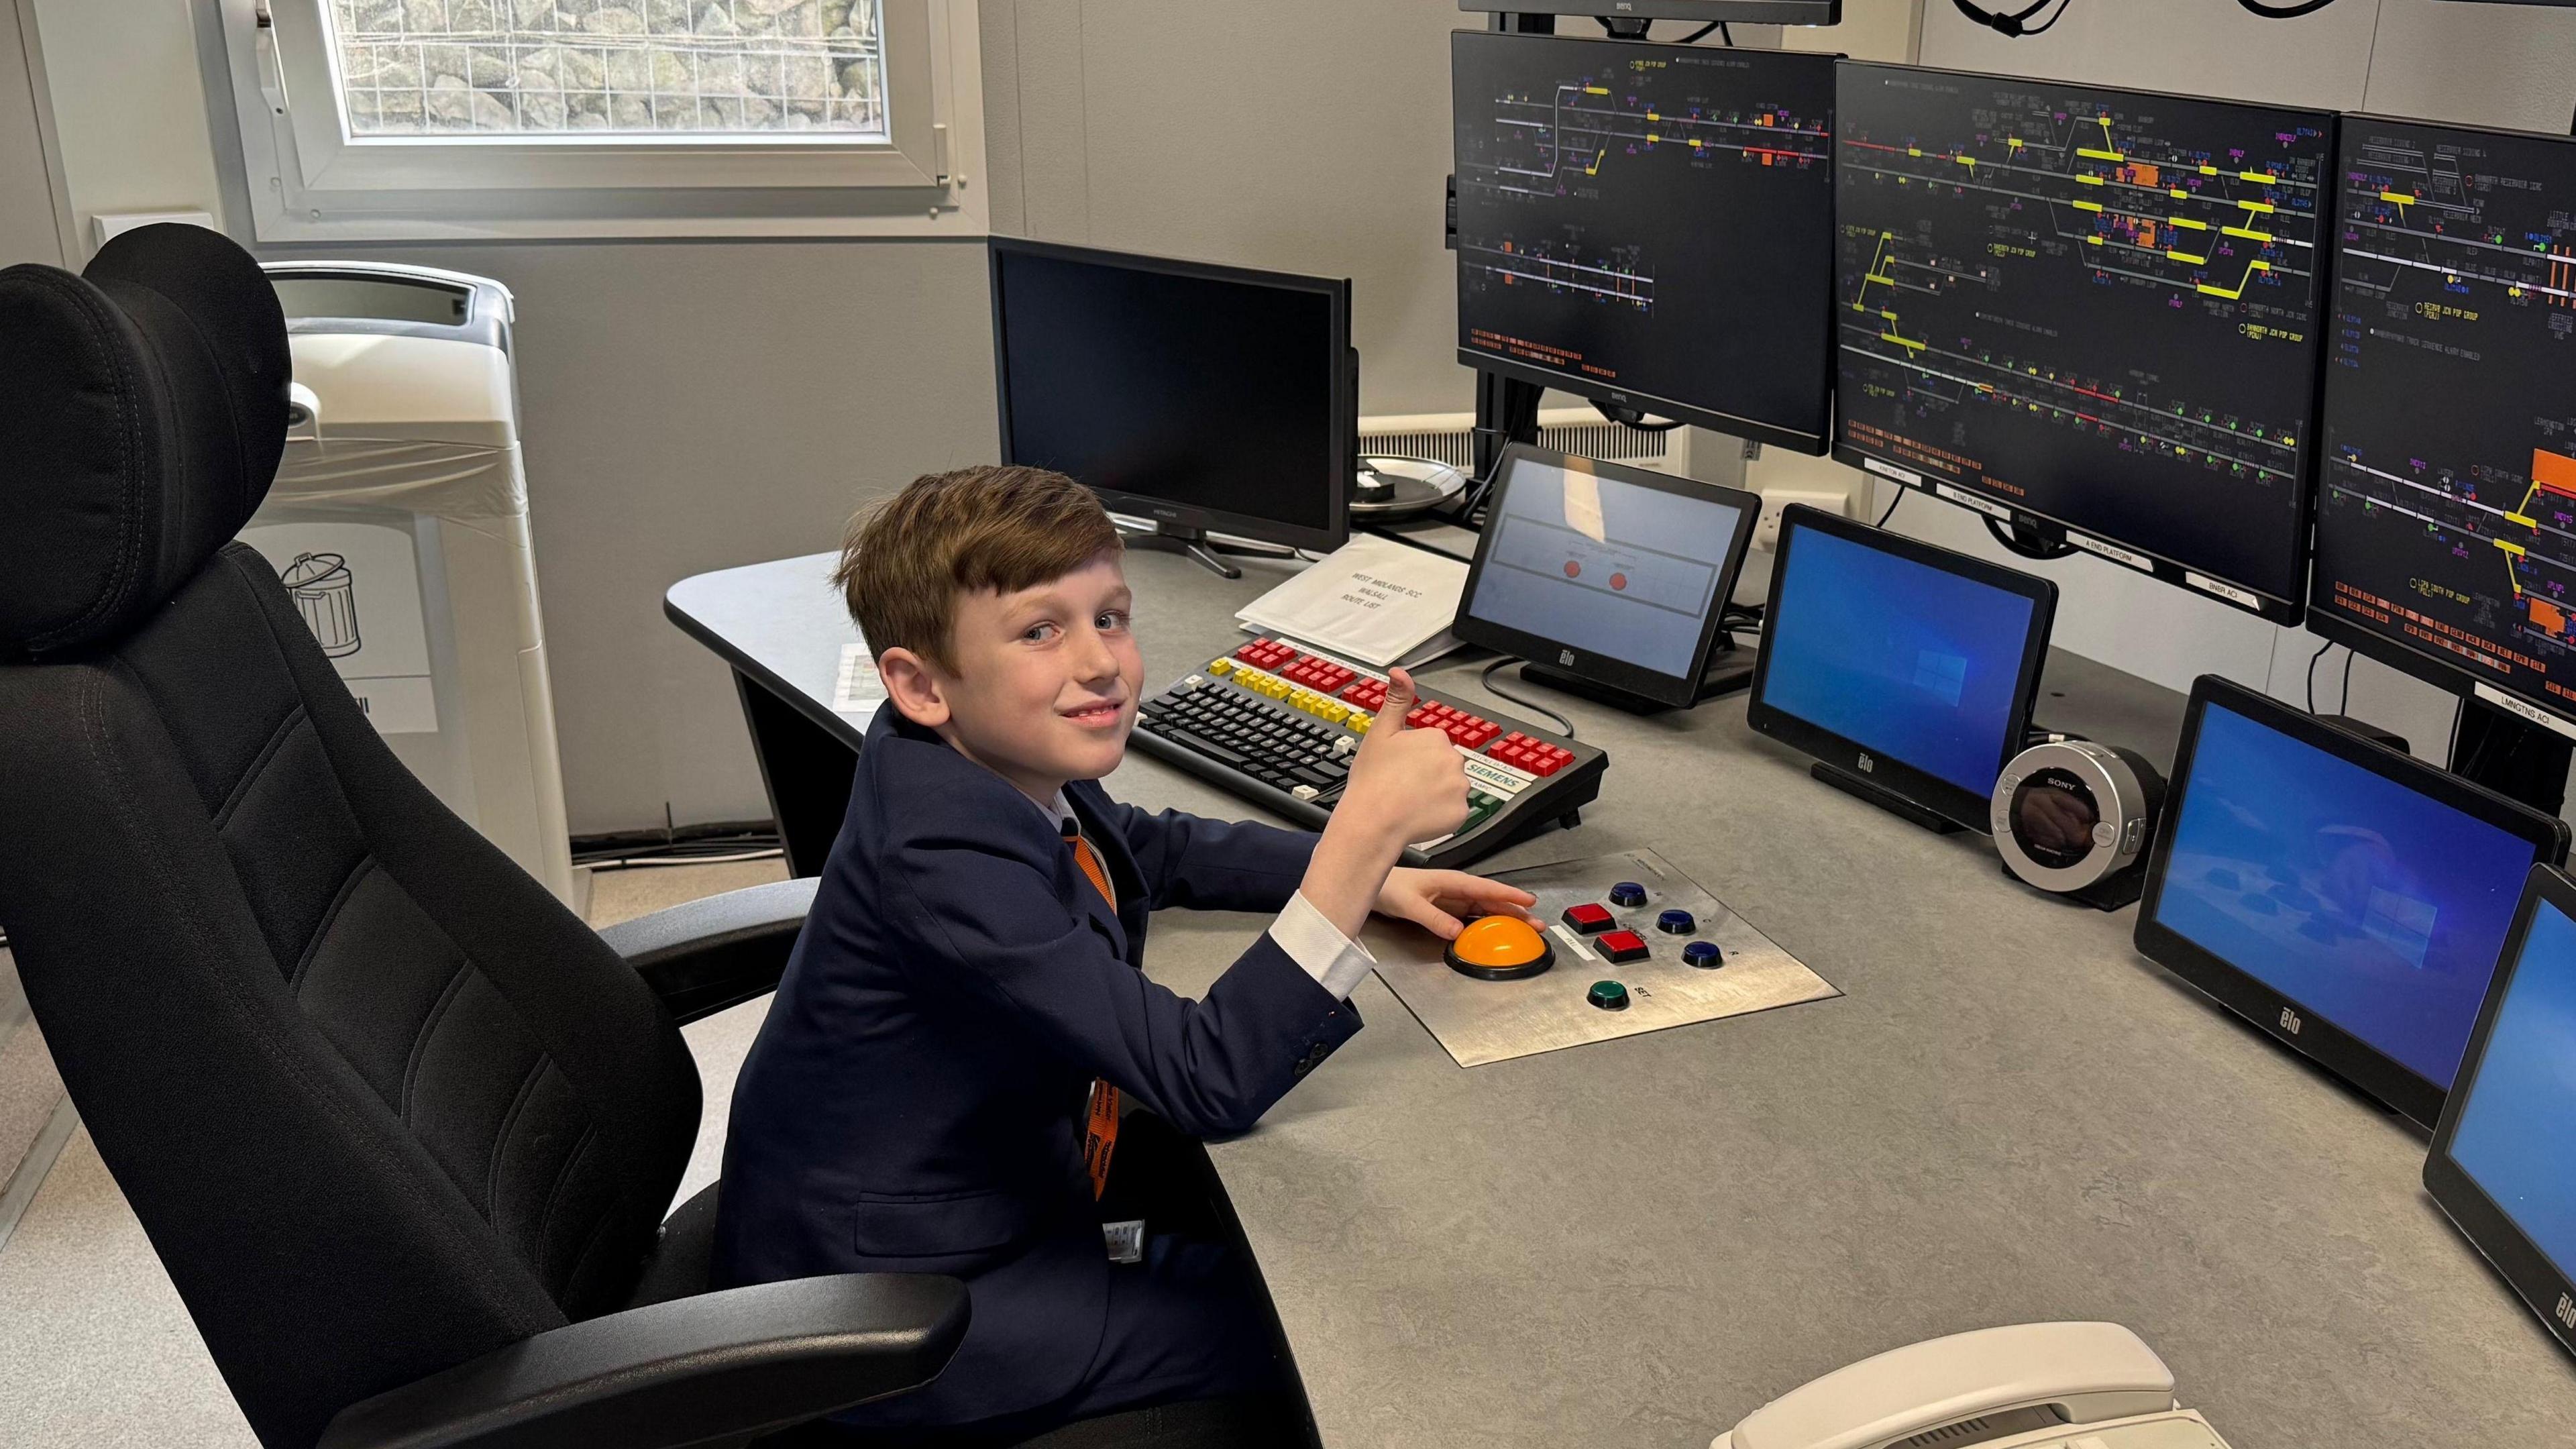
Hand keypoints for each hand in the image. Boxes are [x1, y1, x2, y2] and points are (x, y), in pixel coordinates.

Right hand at [1336, 669, 1471, 847]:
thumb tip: (1400, 673)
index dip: (1413, 756)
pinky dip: (1441, 814)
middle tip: (1402, 785)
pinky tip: (1420, 814)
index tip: (1398, 767)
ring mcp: (1460, 787)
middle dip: (1428, 773)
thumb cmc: (1373, 780)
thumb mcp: (1380, 732)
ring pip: (1450, 788)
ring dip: (1436, 793)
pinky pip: (1454, 811)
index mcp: (1435, 737)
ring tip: (1409, 801)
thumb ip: (1396, 700)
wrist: (1374, 821)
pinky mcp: (1461, 812)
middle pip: (1443, 765)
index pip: (1431, 744)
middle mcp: (1453, 759)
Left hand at [1374, 868, 1538, 941]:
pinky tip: (1498, 932)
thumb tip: (1458, 931)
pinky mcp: (1448, 909)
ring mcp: (1454, 899)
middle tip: (1537, 923)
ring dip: (1506, 917)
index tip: (1529, 901)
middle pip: (1492, 900)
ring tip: (1527, 927)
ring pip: (1486, 908)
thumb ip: (1433, 918)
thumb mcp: (1410, 904)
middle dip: (1516, 910)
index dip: (1509, 895)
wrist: (1375, 887)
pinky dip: (1488, 923)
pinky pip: (1473, 916)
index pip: (1486, 888)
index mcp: (1452, 881)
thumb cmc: (1390, 887)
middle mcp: (1456, 889)